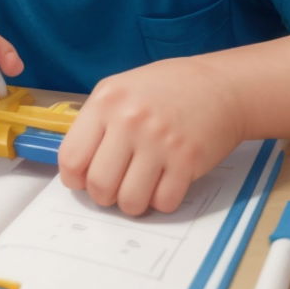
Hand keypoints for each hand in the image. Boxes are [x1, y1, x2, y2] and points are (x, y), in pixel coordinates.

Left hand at [58, 56, 243, 214]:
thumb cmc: (165, 88)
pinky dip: (160, 200)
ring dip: (132, 202)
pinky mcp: (187, 161)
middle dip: (103, 195)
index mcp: (106, 100)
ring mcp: (159, 141)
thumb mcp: (120, 89)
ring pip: (130, 201)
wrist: (218, 85)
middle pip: (99, 185)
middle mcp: (129, 120)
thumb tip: (75, 167)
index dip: (74, 178)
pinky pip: (162, 203)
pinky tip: (163, 181)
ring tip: (138, 185)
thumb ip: (96, 122)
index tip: (83, 179)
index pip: (71, 157)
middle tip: (113, 186)